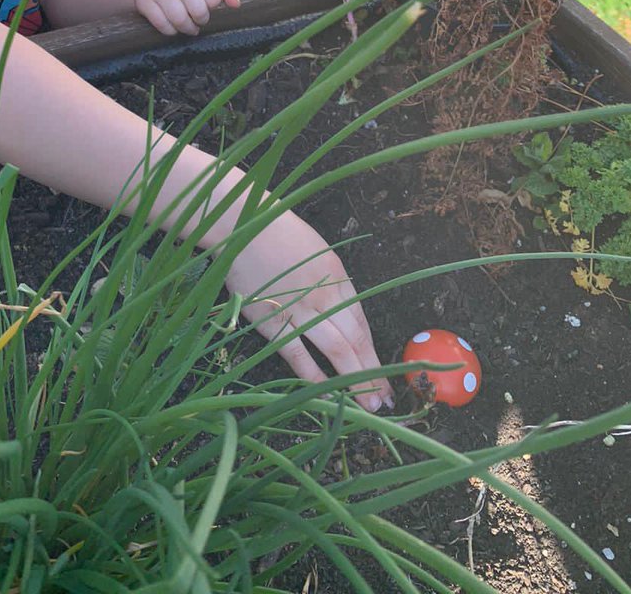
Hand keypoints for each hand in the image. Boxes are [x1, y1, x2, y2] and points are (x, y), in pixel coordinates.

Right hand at [133, 0, 239, 35]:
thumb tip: (235, 4)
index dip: (212, 5)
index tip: (206, 4)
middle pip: (199, 11)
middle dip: (201, 19)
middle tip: (198, 17)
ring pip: (180, 21)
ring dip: (188, 29)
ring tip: (189, 26)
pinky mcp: (146, 2)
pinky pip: (164, 26)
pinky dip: (171, 31)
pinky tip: (173, 26)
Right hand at [224, 210, 393, 412]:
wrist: (244, 225)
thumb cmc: (279, 233)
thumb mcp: (318, 251)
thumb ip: (332, 282)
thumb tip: (344, 311)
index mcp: (337, 276)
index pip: (361, 322)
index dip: (374, 350)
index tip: (385, 372)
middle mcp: (324, 295)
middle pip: (355, 339)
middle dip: (373, 371)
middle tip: (386, 399)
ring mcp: (299, 309)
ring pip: (335, 349)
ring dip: (355, 379)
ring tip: (369, 404)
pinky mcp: (272, 320)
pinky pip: (296, 353)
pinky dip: (313, 373)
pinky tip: (327, 390)